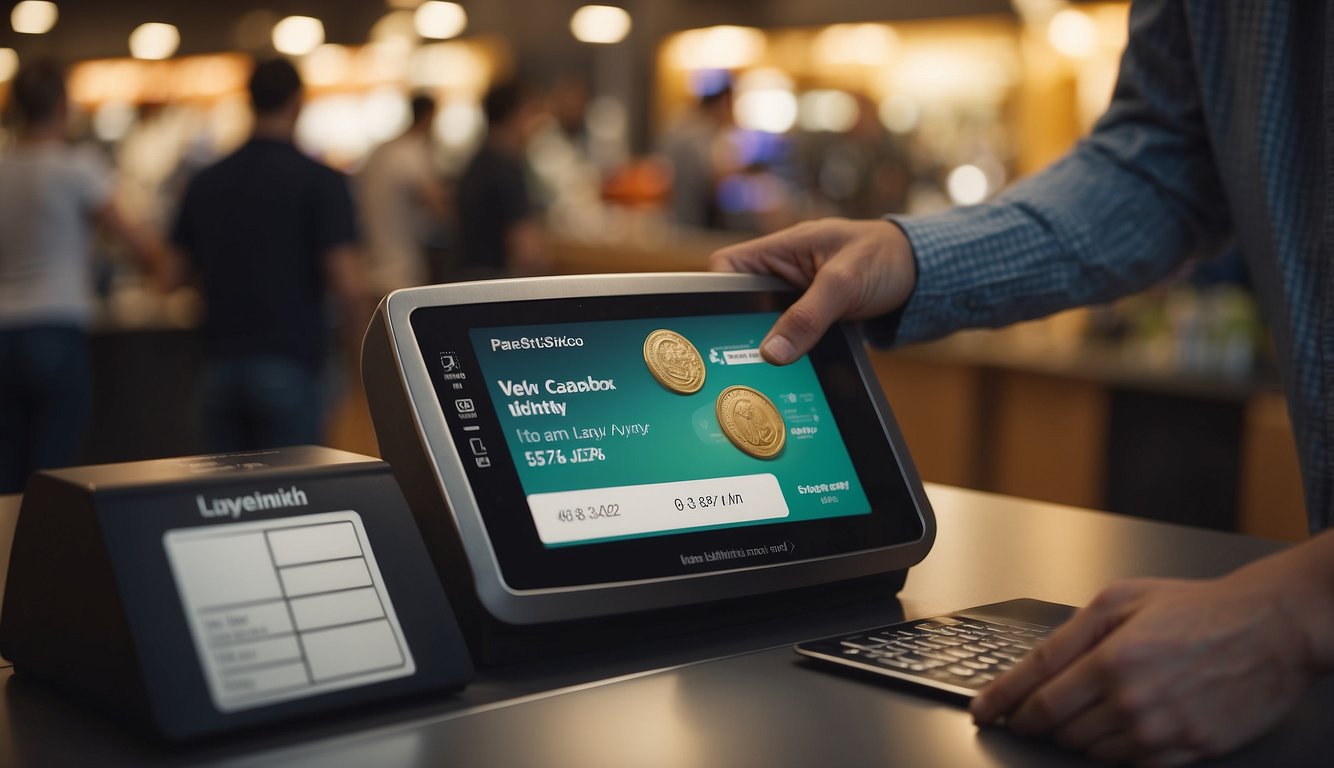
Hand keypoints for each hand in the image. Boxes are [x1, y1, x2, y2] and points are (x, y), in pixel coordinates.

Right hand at [709, 218, 915, 363]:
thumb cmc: (885, 258)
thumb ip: (807, 316)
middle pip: (741, 302)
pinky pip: (789, 335)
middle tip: (748, 358)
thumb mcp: (844, 284)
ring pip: (765, 324)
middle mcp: (782, 271)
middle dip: (744, 328)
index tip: (719, 324)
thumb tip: (772, 352)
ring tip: (770, 367)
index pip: (726, 267)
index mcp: (780, 248)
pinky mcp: (810, 316)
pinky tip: (793, 369)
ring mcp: (795, 296)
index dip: (716, 294)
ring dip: (771, 343)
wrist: (923, 273)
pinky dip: (791, 350)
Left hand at [971, 536, 1333, 765]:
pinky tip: (1126, 723)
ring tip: (1097, 704)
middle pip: (1058, 727)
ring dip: (1078, 733)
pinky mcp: (1187, 751)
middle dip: (1043, 716)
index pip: (1037, 693)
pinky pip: (1129, 766)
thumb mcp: (1120, 599)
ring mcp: (1160, 731)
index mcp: (1111, 658)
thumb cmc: (1199, 609)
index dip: (1002, 704)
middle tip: (1047, 701)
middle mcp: (1132, 700)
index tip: (985, 712)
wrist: (1271, 629)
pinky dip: (1115, 750)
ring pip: (1089, 750)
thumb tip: (1033, 666)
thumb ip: (1070, 634)